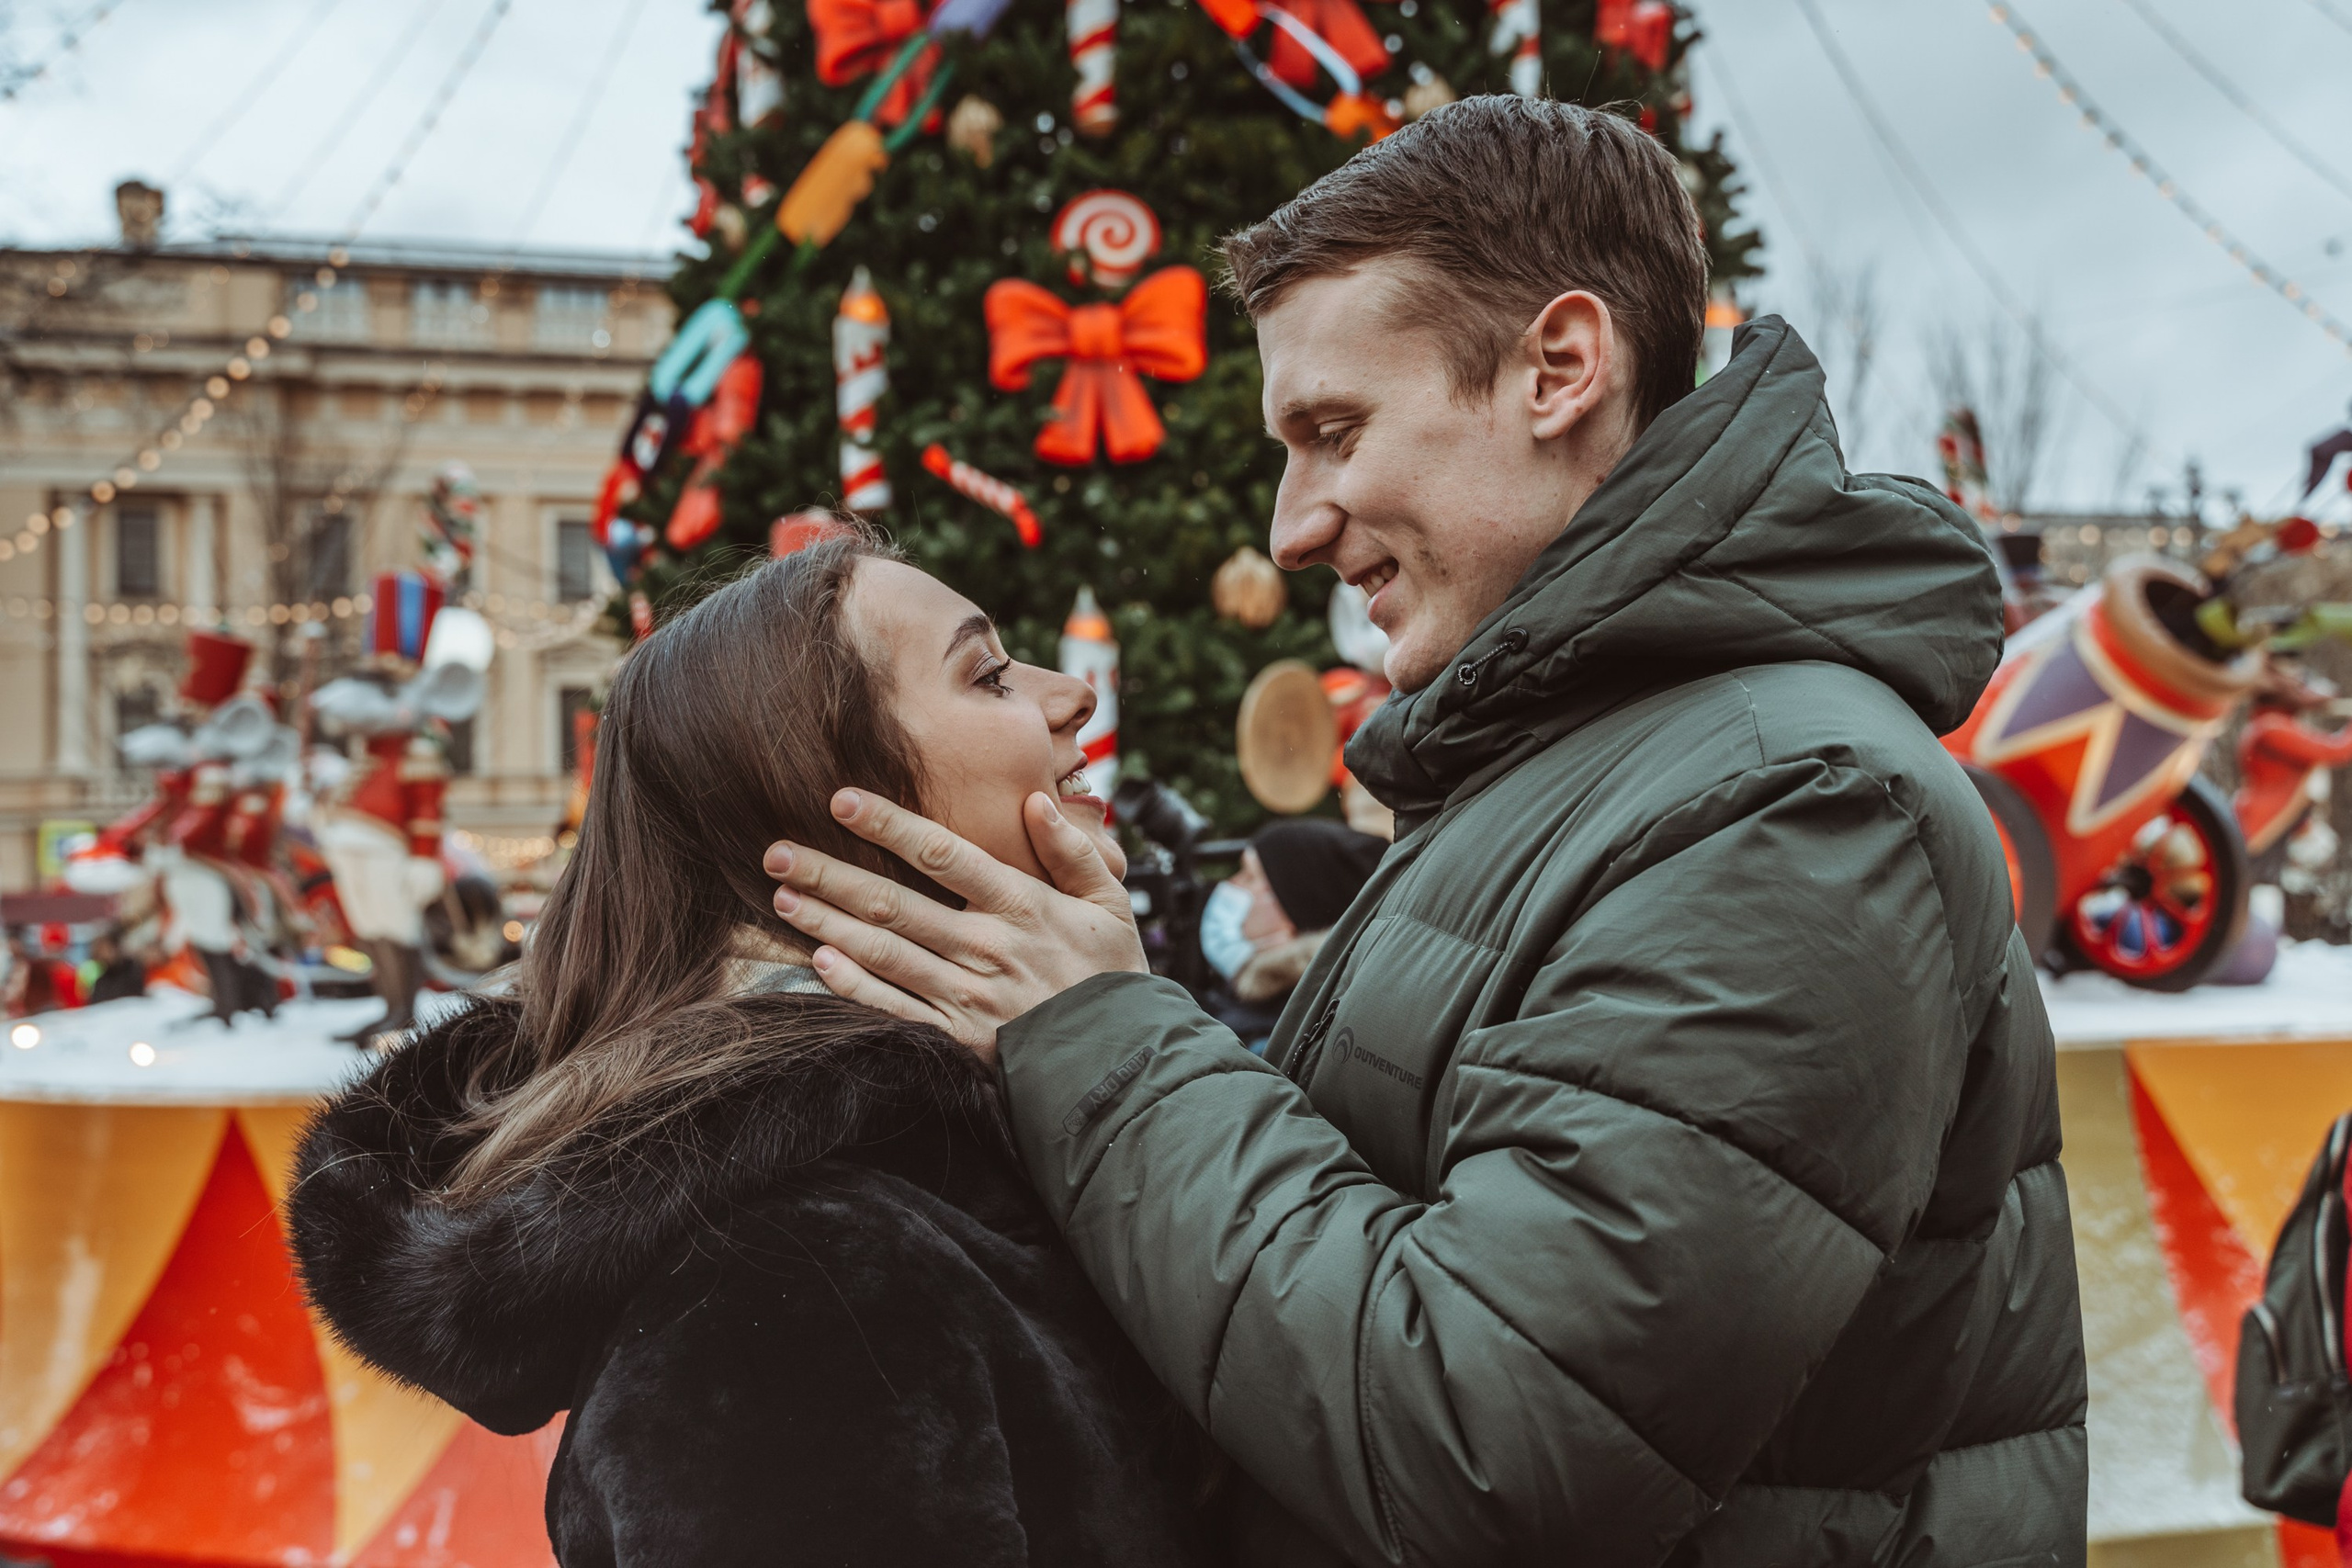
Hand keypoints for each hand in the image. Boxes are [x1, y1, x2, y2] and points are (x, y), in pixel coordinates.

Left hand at [763, 789, 1146, 1059]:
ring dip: (828, 923)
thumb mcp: (1111, 903)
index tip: (842, 800)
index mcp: (1022, 905)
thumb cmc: (1114, 976)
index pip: (943, 854)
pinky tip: (820, 961)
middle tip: (778, 851)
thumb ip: (1072, 850)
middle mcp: (987, 947)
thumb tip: (1036, 801)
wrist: (1125, 1062)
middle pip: (895, 903)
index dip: (889, 825)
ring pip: (884, 952)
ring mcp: (969, 995)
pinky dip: (855, 987)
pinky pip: (896, 1008)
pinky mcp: (958, 1037)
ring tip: (783, 897)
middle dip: (832, 874)